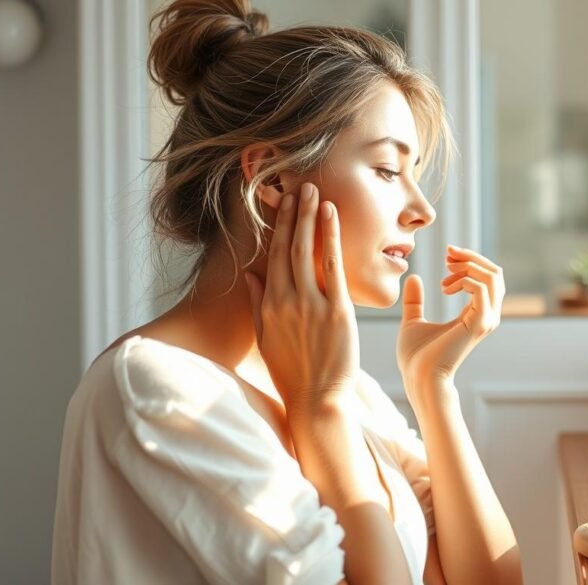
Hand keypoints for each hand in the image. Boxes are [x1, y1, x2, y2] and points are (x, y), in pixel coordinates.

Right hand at [244, 182, 359, 411]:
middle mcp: (286, 300)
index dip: (277, 226)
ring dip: (310, 217)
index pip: (272, 256)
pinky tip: (333, 216)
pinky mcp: (336, 312)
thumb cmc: (294, 373)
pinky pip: (332, 267)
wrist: (316, 401)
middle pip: (288, 247)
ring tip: (315, 191)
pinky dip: (332, 238)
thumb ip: (259, 304)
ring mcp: (310, 305)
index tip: (281, 202)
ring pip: (308, 251)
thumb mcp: (267, 338)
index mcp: (269, 305)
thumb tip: (252, 276)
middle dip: (293, 213)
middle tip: (300, 185)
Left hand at [396, 245, 504, 406]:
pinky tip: (445, 287)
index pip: (488, 278)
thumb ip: (415, 301)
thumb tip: (414, 278)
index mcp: (475, 314)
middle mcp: (486, 316)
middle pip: (495, 273)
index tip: (447, 256)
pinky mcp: (479, 323)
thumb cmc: (416, 357)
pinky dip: (465, 279)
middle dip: (471, 257)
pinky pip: (482, 288)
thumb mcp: (413, 321)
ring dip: (469, 265)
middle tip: (448, 255)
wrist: (419, 378)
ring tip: (447, 271)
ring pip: (493, 277)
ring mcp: (485, 319)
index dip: (470, 261)